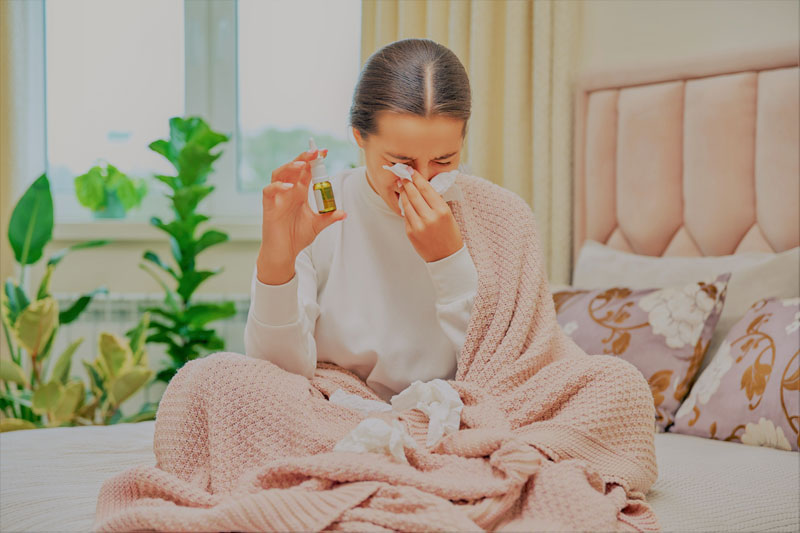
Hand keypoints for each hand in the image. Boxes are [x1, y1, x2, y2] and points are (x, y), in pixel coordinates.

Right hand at [257, 148, 345, 283]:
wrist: (285, 251)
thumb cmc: (297, 236)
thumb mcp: (317, 225)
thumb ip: (329, 217)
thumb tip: (344, 213)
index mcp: (300, 192)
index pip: (307, 171)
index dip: (314, 161)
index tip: (324, 152)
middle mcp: (289, 191)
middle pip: (293, 167)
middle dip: (304, 158)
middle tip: (315, 152)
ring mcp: (278, 197)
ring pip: (279, 173)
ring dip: (290, 167)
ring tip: (302, 165)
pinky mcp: (269, 205)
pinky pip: (269, 190)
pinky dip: (278, 186)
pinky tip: (289, 187)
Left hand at [397, 168, 463, 262]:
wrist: (447, 258)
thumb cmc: (450, 235)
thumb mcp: (448, 215)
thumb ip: (435, 202)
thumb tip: (421, 187)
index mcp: (442, 211)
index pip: (426, 188)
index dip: (417, 178)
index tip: (411, 171)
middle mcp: (429, 217)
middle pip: (414, 194)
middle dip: (407, 183)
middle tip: (402, 175)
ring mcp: (418, 226)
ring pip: (406, 204)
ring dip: (403, 193)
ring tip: (401, 186)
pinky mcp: (410, 233)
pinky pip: (405, 216)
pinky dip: (405, 208)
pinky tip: (404, 202)